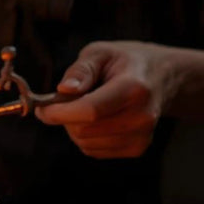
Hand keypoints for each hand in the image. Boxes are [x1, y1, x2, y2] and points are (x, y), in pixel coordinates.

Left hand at [34, 41, 176, 158]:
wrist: (162, 77)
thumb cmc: (126, 61)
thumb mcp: (101, 52)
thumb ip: (81, 70)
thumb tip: (63, 90)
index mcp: (133, 88)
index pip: (91, 110)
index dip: (60, 112)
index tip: (42, 109)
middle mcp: (142, 116)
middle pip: (85, 130)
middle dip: (64, 117)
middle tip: (63, 101)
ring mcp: (142, 136)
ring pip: (86, 143)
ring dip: (73, 128)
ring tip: (84, 106)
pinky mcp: (137, 148)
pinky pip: (94, 151)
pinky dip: (85, 137)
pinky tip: (95, 119)